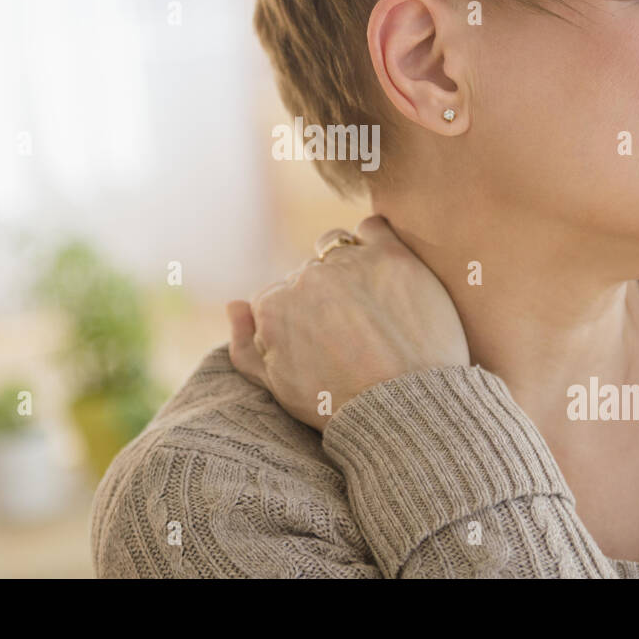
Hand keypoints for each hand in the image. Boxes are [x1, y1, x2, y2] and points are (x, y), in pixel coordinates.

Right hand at [226, 214, 469, 432]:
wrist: (404, 409)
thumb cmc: (339, 406)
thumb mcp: (278, 387)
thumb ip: (244, 346)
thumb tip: (234, 305)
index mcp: (273, 306)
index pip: (278, 296)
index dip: (300, 319)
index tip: (323, 340)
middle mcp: (305, 277)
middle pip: (307, 274)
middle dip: (323, 294)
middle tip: (353, 329)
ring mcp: (347, 263)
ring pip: (336, 248)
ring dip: (346, 266)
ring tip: (370, 302)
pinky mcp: (390, 256)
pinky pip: (373, 228)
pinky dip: (374, 241)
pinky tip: (384, 269)